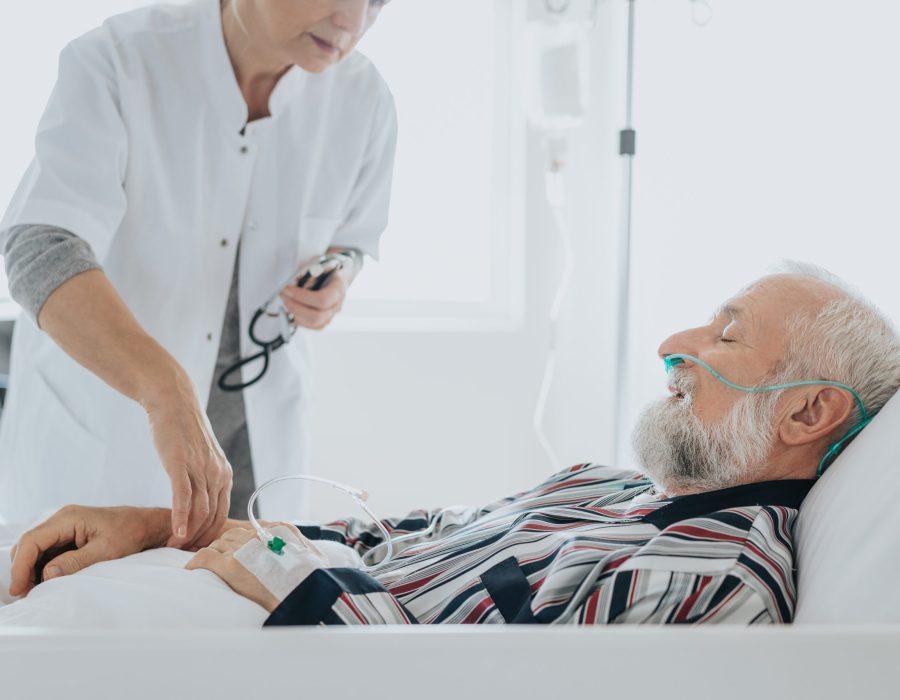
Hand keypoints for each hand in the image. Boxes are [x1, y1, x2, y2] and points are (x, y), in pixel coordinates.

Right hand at [8, 506, 169, 596]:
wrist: (148, 525)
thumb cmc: (131, 533)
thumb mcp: (106, 551)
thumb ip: (75, 562)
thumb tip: (46, 575)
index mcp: (69, 518)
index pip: (32, 541)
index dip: (20, 567)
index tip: (19, 589)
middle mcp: (62, 519)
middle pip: (28, 545)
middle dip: (23, 569)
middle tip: (26, 594)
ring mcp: (65, 527)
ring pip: (35, 549)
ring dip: (32, 570)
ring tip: (36, 591)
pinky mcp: (69, 535)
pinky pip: (48, 551)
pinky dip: (43, 567)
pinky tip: (48, 582)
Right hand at [144, 374, 232, 549]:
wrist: (173, 403)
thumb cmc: (183, 434)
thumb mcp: (200, 460)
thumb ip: (202, 483)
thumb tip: (195, 509)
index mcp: (224, 475)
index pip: (221, 515)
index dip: (209, 536)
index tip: (195, 550)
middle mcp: (217, 473)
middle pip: (211, 517)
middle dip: (197, 539)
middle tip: (181, 553)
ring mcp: (200, 468)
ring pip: (199, 509)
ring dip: (187, 533)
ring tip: (173, 546)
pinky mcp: (181, 462)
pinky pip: (184, 496)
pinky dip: (181, 516)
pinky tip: (176, 531)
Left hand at [186, 524, 325, 612]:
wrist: (306, 595)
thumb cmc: (312, 581)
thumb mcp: (313, 557)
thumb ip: (300, 550)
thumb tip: (301, 557)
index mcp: (279, 529)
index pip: (251, 530)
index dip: (242, 542)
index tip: (240, 552)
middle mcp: (258, 534)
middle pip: (231, 535)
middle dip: (225, 548)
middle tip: (221, 562)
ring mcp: (241, 548)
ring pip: (216, 544)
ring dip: (212, 555)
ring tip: (208, 568)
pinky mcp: (227, 565)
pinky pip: (203, 557)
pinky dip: (195, 563)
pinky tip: (192, 570)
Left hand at [279, 259, 355, 330]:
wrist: (338, 275)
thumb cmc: (327, 268)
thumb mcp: (319, 263)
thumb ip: (308, 272)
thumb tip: (293, 282)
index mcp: (338, 289)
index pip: (322, 300)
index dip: (302, 296)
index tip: (287, 288)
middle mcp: (336, 306)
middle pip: (316, 317)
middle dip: (295, 307)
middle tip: (283, 295)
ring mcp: (331, 315)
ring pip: (312, 324)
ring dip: (295, 313)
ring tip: (286, 299)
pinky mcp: (323, 322)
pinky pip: (310, 326)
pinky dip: (298, 317)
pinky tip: (293, 306)